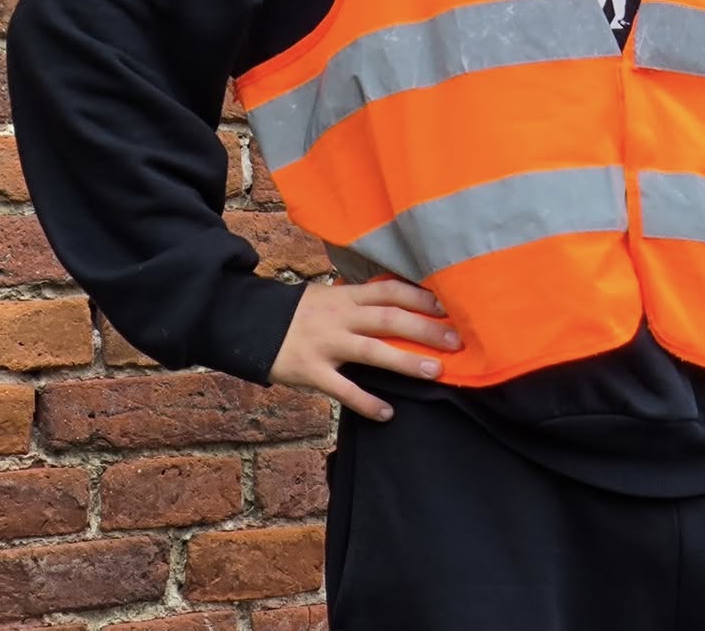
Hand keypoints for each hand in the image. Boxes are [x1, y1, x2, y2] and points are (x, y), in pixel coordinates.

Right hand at [269, 280, 459, 421]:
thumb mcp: (327, 297)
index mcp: (345, 297)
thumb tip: (397, 302)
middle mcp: (339, 317)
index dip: (420, 297)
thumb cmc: (296, 313)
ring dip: (405, 360)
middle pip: (388, 319)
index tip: (448, 305)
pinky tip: (387, 413)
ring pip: (372, 351)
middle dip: (424, 328)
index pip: (389, 291)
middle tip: (456, 340)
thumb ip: (358, 301)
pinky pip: (343, 389)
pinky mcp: (311, 371)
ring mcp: (325, 344)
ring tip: (434, 371)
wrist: (248, 324)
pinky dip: (366, 402)